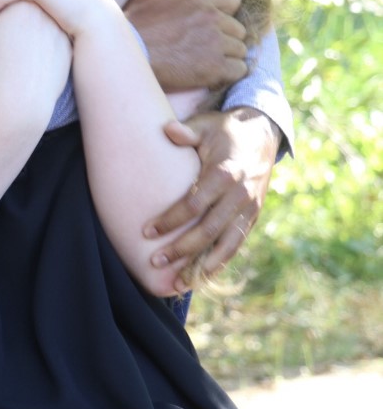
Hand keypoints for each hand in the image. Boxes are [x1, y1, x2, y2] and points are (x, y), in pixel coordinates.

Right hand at [0, 0, 71, 113]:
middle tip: (5, 48)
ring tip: (16, 57)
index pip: (6, 3)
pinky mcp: (68, 48)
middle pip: (26, 14)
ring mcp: (60, 30)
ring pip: (40, 29)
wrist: (18, 98)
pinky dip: (41, 52)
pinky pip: (51, 46)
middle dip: (14, 26)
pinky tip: (31, 65)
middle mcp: (44, 11)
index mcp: (21, 1)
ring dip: (29, 38)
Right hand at [124, 0, 247, 91]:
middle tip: (208, 46)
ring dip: (228, 56)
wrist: (129, 53)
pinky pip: (239, 69)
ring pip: (240, 49)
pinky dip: (230, 72)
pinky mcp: (215, 67)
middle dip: (226, 37)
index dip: (224, 13)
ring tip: (210, 61)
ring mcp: (216, 43)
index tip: (213, 24)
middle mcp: (214, 17)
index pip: (234, 2)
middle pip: (238, 28)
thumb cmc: (135, 22)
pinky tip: (215, 73)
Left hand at [144, 107, 280, 290]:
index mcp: (225, 174)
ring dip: (202, 265)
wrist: (263, 133)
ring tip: (180, 282)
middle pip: (208, 230)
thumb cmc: (225, 131)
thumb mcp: (206, 125)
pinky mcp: (253, 216)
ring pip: (225, 244)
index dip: (170, 220)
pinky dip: (221, 262)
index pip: (194, 205)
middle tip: (156, 261)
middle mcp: (239, 195)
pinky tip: (202, 275)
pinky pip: (237, 244)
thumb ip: (186, 132)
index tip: (147, 231)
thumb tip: (167, 130)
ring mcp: (249, 208)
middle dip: (181, 249)